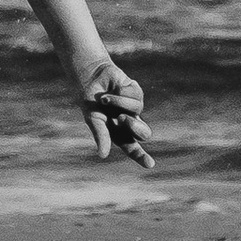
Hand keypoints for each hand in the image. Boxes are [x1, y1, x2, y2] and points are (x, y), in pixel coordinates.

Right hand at [74, 53, 155, 169]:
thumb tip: (102, 155)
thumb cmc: (90, 101)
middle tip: (122, 118)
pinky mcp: (137, 92)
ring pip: (137, 110)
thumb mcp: (93, 119)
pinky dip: (121, 93)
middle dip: (135, 127)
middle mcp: (129, 122)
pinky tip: (114, 89)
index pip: (132, 147)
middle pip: (144, 133)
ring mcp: (135, 107)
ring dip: (119, 103)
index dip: (141, 156)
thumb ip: (100, 135)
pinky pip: (135, 96)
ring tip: (105, 99)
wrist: (90, 76)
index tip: (150, 164)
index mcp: (118, 132)